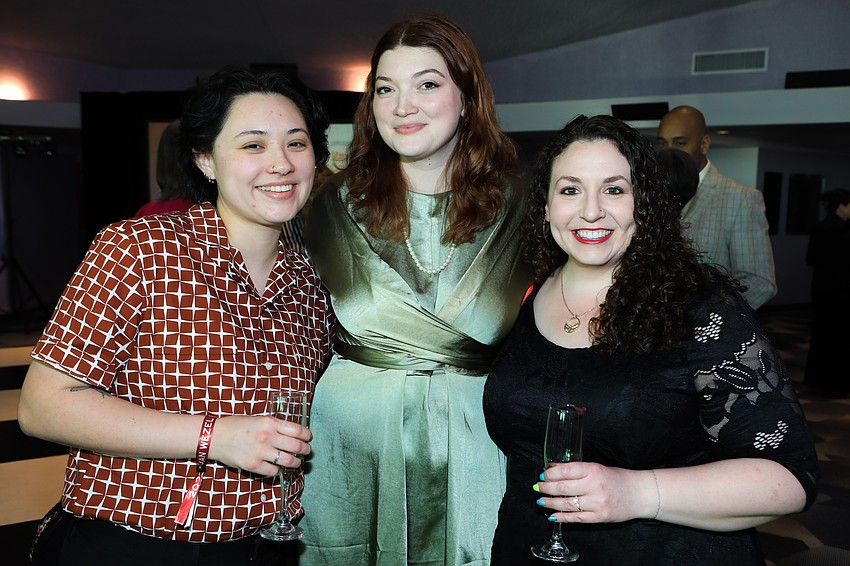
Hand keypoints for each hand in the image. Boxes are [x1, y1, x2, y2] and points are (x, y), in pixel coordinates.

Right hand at [208, 415, 311, 476]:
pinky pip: (274, 471)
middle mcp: (267, 437)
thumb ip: (275, 426)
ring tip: (296, 462)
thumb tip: (293, 434)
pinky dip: (278, 470)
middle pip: (297, 446)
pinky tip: (276, 467)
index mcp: (270, 423)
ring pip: (289, 461)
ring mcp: (260, 452)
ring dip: (296, 463)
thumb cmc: (236, 426)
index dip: (307, 436)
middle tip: (306, 451)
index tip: (308, 438)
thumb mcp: (258, 419)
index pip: (298, 430)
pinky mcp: (253, 465)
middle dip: (306, 450)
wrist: (214, 437)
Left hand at [534, 462, 655, 523]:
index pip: (566, 471)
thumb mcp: (598, 468)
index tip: (543, 475)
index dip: (551, 473)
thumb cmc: (618, 479)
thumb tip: (554, 468)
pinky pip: (576, 518)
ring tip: (541, 501)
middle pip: (563, 488)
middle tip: (538, 487)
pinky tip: (553, 516)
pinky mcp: (599, 516)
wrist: (639, 493)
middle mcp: (594, 486)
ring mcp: (597, 503)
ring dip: (551, 503)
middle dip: (547, 488)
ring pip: (567, 504)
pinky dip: (562, 517)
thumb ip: (577, 469)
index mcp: (593, 470)